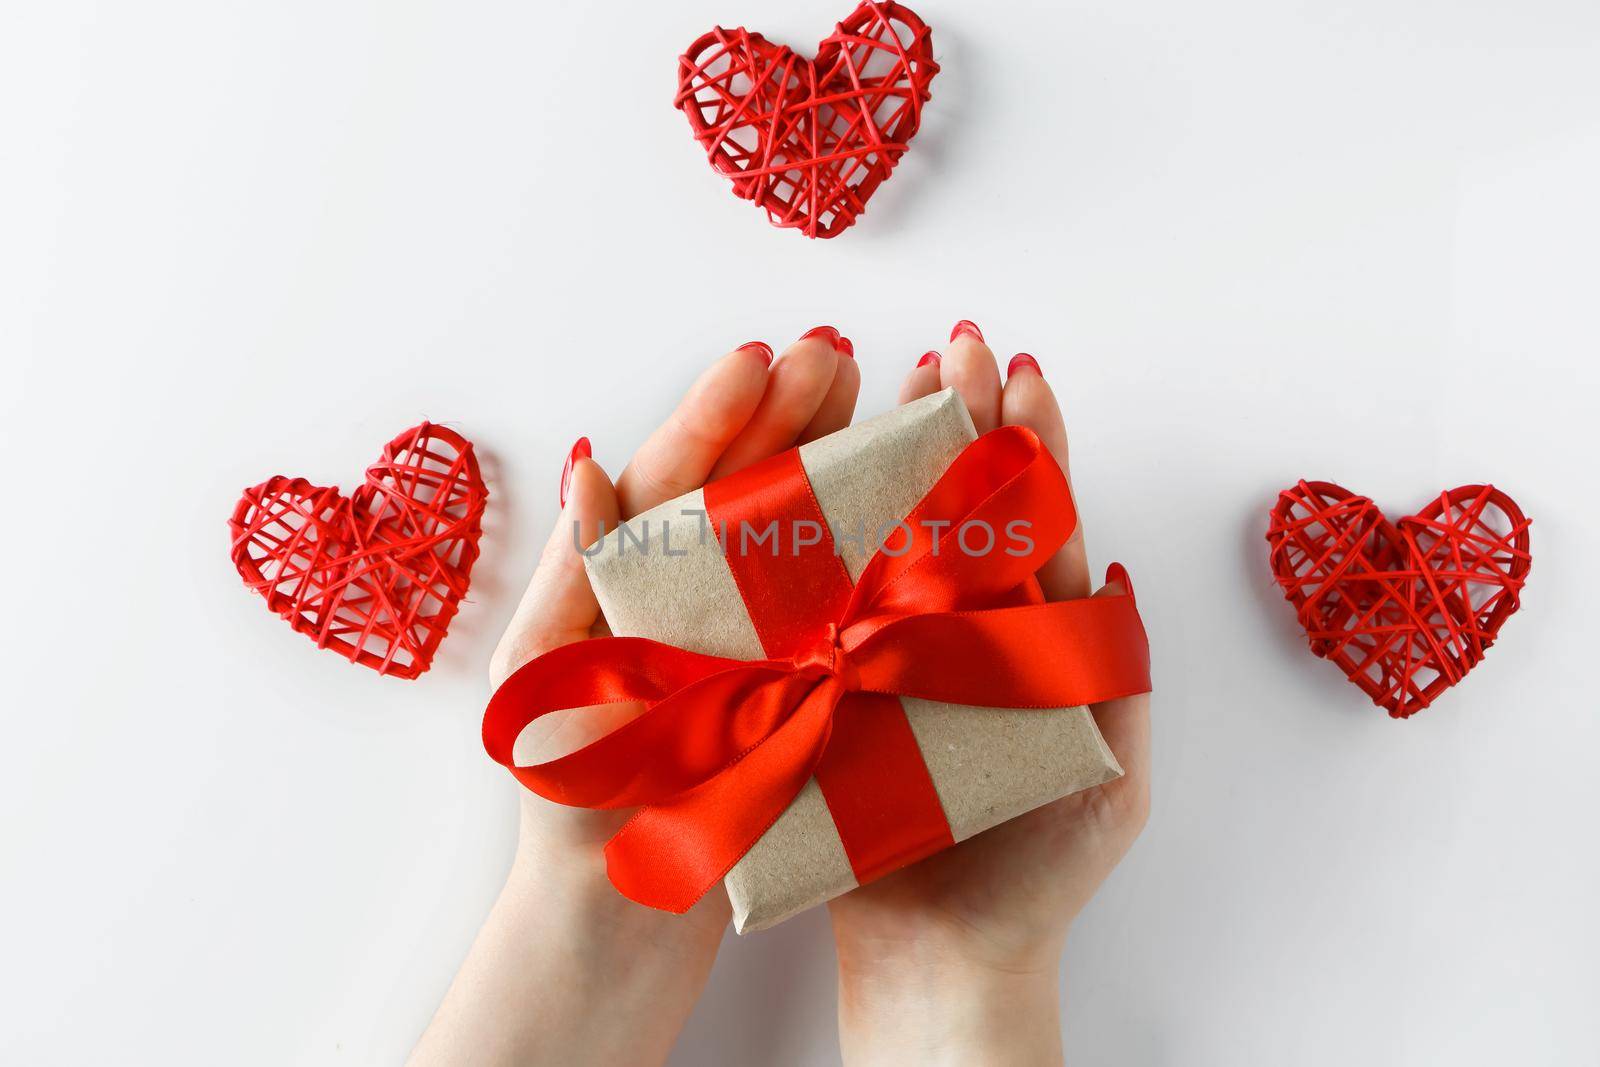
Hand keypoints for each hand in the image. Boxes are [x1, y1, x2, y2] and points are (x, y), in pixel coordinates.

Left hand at [410, 328, 859, 1066]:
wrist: (616, 913)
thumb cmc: (570, 808)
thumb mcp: (548, 689)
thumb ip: (573, 578)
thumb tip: (590, 464)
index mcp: (614, 581)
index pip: (667, 478)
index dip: (714, 415)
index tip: (763, 360)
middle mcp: (674, 593)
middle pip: (733, 482)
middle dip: (784, 411)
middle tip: (841, 354)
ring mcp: (726, 629)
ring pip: (780, 521)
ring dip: (822, 454)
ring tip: (875, 393)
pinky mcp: (770, 674)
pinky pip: (811, 587)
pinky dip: (848, 535)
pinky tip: (893, 500)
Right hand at [827, 324, 1150, 1066]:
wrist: (942, 965)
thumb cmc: (1036, 877)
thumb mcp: (1111, 779)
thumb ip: (1116, 675)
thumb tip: (1110, 564)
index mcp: (1030, 641)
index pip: (1032, 522)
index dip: (1030, 443)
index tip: (1020, 372)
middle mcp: (958, 633)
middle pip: (959, 510)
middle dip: (960, 424)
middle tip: (950, 349)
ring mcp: (893, 658)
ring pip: (889, 541)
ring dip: (889, 461)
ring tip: (886, 388)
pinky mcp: (833, 693)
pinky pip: (824, 609)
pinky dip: (819, 542)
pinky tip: (809, 483)